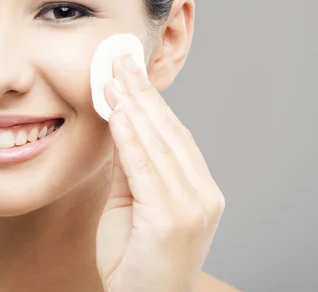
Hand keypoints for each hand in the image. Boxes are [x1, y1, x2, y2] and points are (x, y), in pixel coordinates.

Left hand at [95, 53, 224, 291]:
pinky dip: (131, 138)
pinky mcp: (174, 218)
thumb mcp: (130, 202)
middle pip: (169, 132)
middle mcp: (203, 194)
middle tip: (120, 60)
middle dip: (142, 93)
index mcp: (197, 189)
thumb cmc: (133, 257)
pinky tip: (118, 112)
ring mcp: (193, 206)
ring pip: (159, 144)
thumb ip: (129, 166)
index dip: (150, 100)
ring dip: (134, 107)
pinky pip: (146, 168)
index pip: (173, 134)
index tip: (129, 71)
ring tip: (114, 77)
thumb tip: (117, 124)